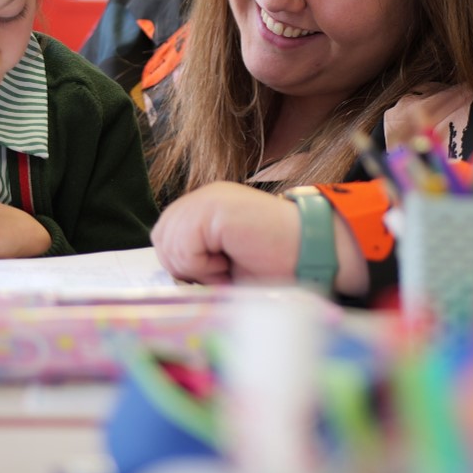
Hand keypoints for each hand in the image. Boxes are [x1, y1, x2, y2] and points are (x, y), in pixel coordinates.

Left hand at [151, 182, 367, 294]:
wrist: (311, 252)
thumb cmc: (275, 263)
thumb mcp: (223, 260)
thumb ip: (194, 254)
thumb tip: (167, 273)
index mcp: (205, 207)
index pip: (164, 236)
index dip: (181, 264)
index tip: (213, 275)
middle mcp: (203, 197)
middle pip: (161, 238)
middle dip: (185, 267)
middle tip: (221, 273)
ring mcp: (208, 199)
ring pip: (170, 243)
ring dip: (197, 269)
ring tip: (228, 267)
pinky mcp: (214, 208)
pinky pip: (184, 245)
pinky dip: (202, 265)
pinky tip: (229, 261)